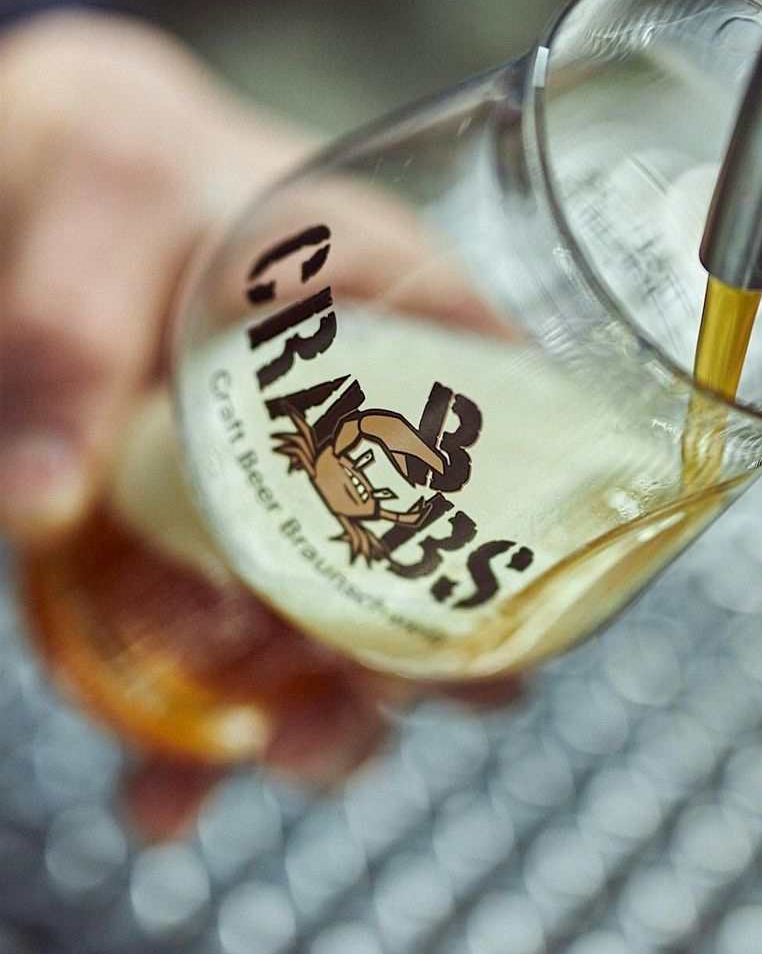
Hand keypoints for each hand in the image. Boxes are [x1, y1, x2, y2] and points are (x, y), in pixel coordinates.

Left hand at [0, 10, 518, 837]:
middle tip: (327, 732)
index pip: (520, 447)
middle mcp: (371, 430)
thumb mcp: (107, 199)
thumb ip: (75, 335)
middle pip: (435, 576)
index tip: (477, 660)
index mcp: (410, 317)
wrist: (40, 194)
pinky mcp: (195, 556)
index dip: (521, 567)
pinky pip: (215, 659)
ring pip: (333, 641)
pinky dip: (187, 737)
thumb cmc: (119, 163)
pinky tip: (157, 789)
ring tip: (228, 773)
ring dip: (296, 730)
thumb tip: (41, 504)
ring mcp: (286, 505)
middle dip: (395, 682)